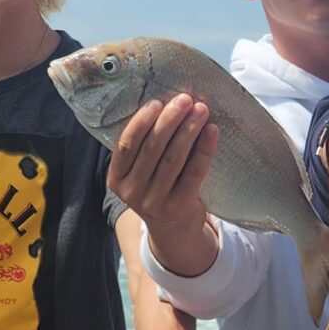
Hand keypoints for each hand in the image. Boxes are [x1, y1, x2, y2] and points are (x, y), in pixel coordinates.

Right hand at [107, 95, 219, 275]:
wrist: (172, 230)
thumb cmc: (156, 188)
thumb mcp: (138, 173)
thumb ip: (142, 148)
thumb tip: (164, 105)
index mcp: (116, 178)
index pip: (126, 145)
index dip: (141, 122)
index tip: (157, 102)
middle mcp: (132, 192)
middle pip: (152, 149)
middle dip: (170, 120)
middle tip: (185, 99)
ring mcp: (155, 201)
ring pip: (173, 159)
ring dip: (188, 131)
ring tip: (201, 110)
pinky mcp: (180, 206)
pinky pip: (194, 172)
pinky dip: (204, 149)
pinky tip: (212, 132)